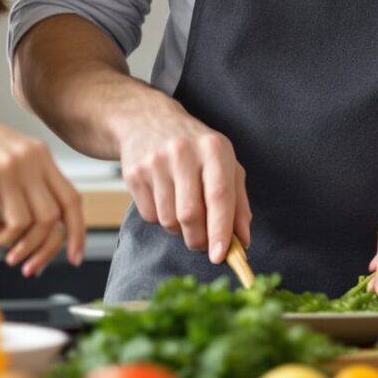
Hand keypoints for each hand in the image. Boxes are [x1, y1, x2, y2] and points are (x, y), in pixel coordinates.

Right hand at [0, 94, 85, 274]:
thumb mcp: (8, 149)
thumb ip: (29, 177)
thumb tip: (44, 226)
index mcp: (38, 154)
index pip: (71, 200)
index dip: (77, 233)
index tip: (74, 258)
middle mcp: (26, 161)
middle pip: (49, 219)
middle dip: (37, 249)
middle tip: (19, 262)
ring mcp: (1, 170)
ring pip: (20, 225)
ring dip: (4, 241)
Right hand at [111, 105, 249, 263]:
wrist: (146, 120)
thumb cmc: (195, 148)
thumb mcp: (224, 164)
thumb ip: (238, 203)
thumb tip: (243, 241)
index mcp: (213, 148)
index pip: (219, 196)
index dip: (221, 230)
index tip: (221, 256)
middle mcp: (183, 152)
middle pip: (191, 215)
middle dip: (198, 239)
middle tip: (202, 242)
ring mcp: (155, 162)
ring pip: (169, 220)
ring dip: (178, 229)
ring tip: (182, 209)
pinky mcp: (134, 173)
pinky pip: (150, 216)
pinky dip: (160, 219)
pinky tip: (164, 199)